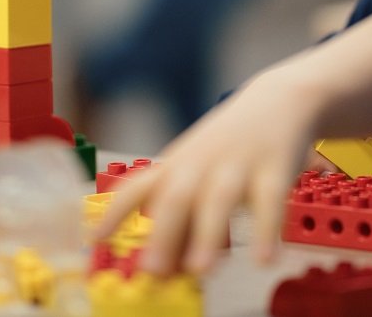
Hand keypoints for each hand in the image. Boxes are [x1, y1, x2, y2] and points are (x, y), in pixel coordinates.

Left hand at [93, 66, 321, 275]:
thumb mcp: (199, 174)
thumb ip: (183, 220)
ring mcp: (236, 165)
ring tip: (201, 270)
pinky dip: (265, 231)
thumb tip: (166, 269)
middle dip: (163, 234)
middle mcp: (201, 165)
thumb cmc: (229, 147)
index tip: (94, 238)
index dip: (114, 212)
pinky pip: (269, 202)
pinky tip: (263, 260)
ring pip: (218, 199)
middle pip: (175, 197)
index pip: (137, 188)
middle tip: (152, 271)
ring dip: (208, 234)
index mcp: (176, 167)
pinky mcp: (273, 168)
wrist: (276, 101)